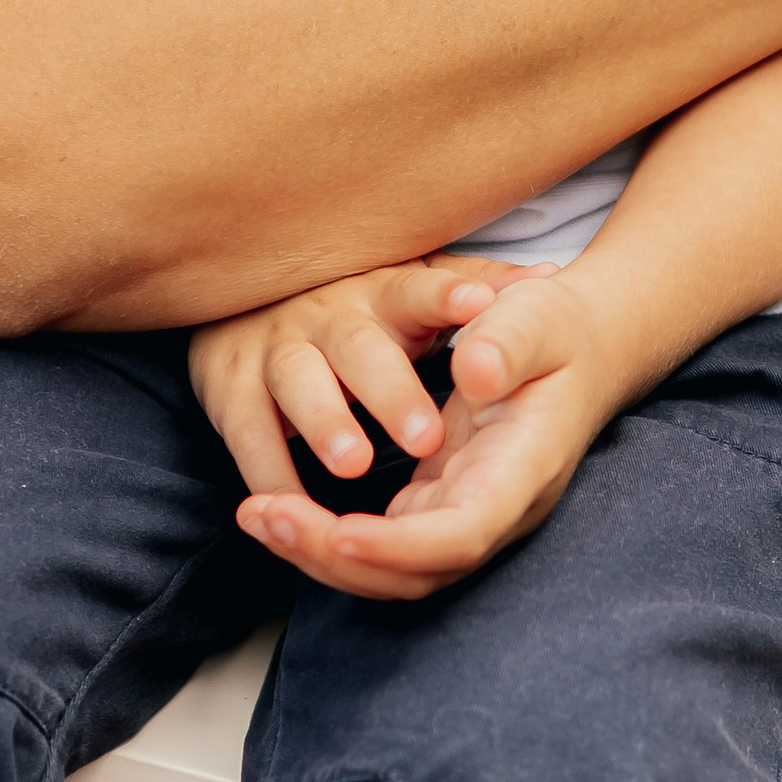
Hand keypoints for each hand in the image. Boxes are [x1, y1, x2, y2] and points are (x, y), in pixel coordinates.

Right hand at [189, 258, 542, 511]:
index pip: (420, 288)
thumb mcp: (414, 284)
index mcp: (381, 292)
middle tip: (426, 437)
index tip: (481, 306)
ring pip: (298, 383)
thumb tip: (551, 274)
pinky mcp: (229, 386)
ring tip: (354, 465)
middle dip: (390, 390)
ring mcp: (274, 349)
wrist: (242, 285)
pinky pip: (247, 433)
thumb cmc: (358, 304)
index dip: (449, 297)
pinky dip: (268, 471)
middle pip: (359, 347)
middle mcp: (326, 315)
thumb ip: (477, 286)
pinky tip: (289, 507)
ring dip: (324, 424)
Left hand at [218, 265, 619, 604]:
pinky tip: (280, 509)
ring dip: (323, 552)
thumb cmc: (556, 327)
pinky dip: (331, 537)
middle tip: (265, 516)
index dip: (401, 547)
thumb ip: (510, 339)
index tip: (341, 534)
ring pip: (396, 568)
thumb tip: (474, 371)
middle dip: (338, 557)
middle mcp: (498, 507)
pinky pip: (384, 542)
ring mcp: (469, 510)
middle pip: (419, 569)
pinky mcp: (442, 502)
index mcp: (525, 467)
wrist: (584, 346)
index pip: (465, 533)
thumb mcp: (540, 314)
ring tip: (256, 515)